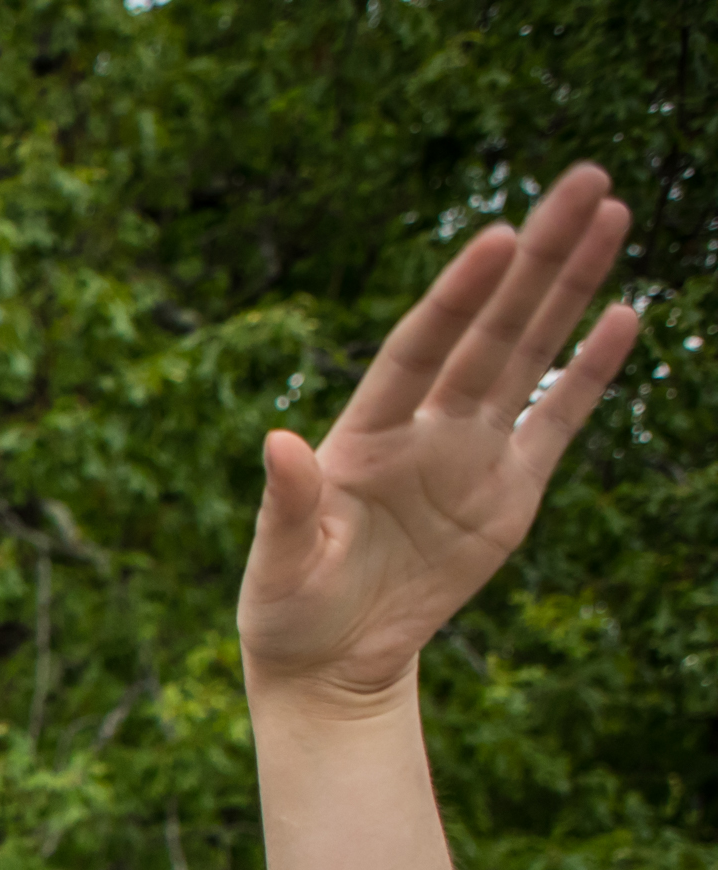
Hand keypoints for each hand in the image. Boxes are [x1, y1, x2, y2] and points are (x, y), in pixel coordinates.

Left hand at [239, 163, 639, 708]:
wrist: (331, 658)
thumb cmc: (289, 608)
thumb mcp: (278, 564)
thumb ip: (286, 505)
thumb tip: (279, 442)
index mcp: (363, 436)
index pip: (419, 348)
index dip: (459, 296)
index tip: (498, 238)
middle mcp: (423, 429)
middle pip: (489, 329)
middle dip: (537, 258)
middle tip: (582, 181)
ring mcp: (470, 454)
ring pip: (529, 354)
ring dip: (569, 289)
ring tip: (609, 215)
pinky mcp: (509, 491)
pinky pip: (557, 422)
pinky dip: (590, 373)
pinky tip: (623, 316)